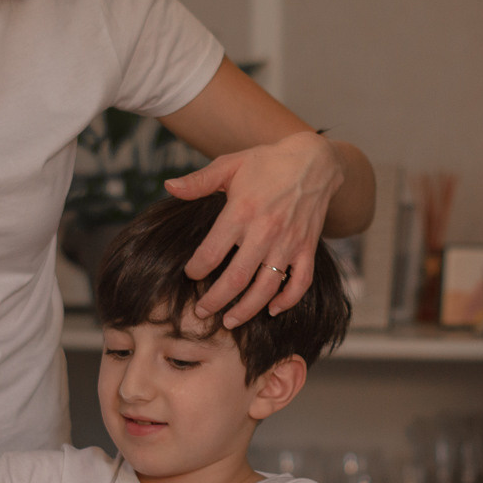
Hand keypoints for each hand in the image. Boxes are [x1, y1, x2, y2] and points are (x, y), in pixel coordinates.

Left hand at [165, 131, 344, 327]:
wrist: (314, 161)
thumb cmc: (267, 162)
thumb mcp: (230, 164)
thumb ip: (199, 181)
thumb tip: (168, 186)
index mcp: (241, 212)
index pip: (211, 252)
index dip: (196, 269)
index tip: (190, 274)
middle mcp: (265, 231)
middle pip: (236, 279)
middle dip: (215, 301)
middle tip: (201, 312)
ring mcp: (289, 243)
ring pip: (266, 288)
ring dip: (246, 309)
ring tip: (230, 321)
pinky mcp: (307, 248)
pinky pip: (300, 282)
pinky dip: (287, 300)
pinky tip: (273, 310)